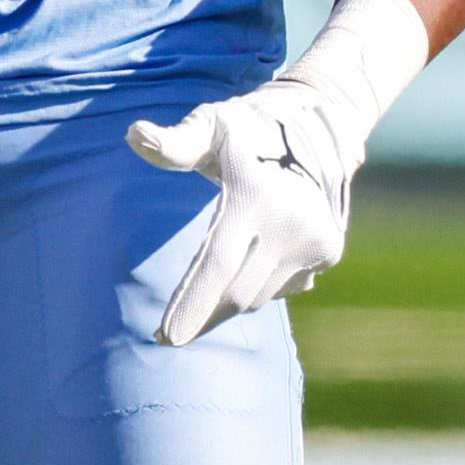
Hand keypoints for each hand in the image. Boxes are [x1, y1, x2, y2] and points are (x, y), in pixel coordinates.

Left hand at [126, 82, 363, 347]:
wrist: (319, 127)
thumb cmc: (247, 130)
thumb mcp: (210, 126)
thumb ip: (174, 143)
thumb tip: (135, 134)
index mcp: (253, 195)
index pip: (218, 262)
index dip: (192, 303)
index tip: (167, 338)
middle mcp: (289, 223)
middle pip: (235, 293)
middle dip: (200, 315)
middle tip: (168, 331)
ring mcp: (314, 240)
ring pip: (258, 295)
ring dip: (228, 300)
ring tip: (210, 287)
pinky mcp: (329, 252)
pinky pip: (283, 287)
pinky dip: (260, 283)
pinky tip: (256, 255)